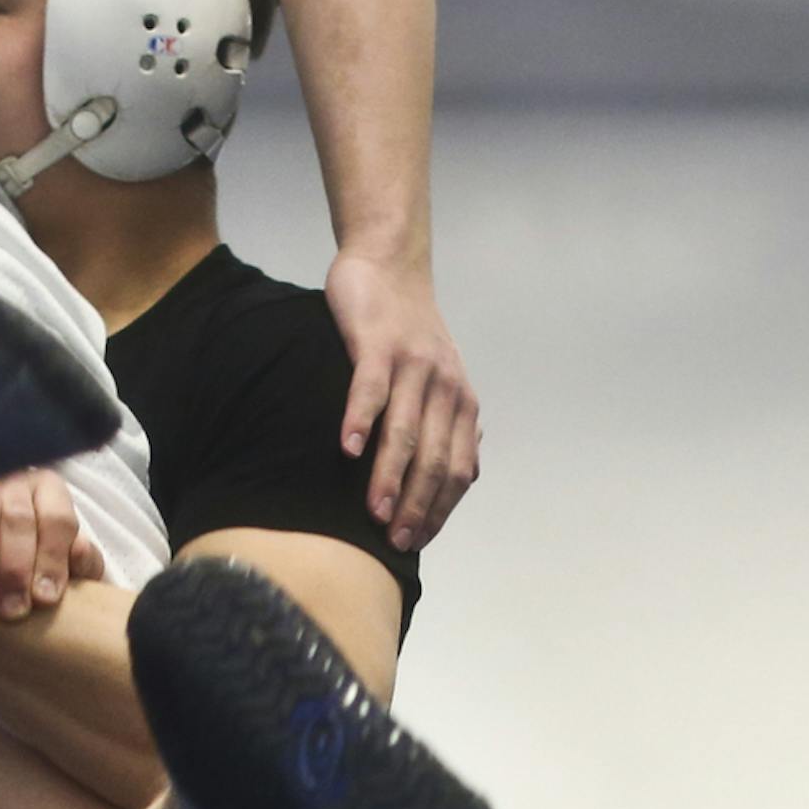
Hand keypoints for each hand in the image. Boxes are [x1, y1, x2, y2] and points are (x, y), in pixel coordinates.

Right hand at [0, 472, 104, 619]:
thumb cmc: (26, 555)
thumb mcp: (58, 557)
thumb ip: (80, 561)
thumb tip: (81, 555)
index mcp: (49, 491)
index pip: (57, 521)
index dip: (52, 559)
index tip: (44, 599)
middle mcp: (14, 479)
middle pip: (19, 519)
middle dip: (15, 568)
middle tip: (10, 610)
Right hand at [324, 246, 480, 552]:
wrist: (390, 265)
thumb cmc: (407, 333)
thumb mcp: (442, 381)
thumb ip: (450, 427)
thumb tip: (460, 481)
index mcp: (461, 403)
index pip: (458, 470)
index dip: (439, 510)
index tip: (416, 543)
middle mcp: (444, 386)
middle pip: (435, 458)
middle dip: (418, 505)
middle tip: (396, 541)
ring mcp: (412, 363)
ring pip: (405, 430)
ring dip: (391, 476)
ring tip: (374, 511)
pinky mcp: (377, 343)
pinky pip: (371, 388)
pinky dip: (360, 420)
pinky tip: (347, 450)